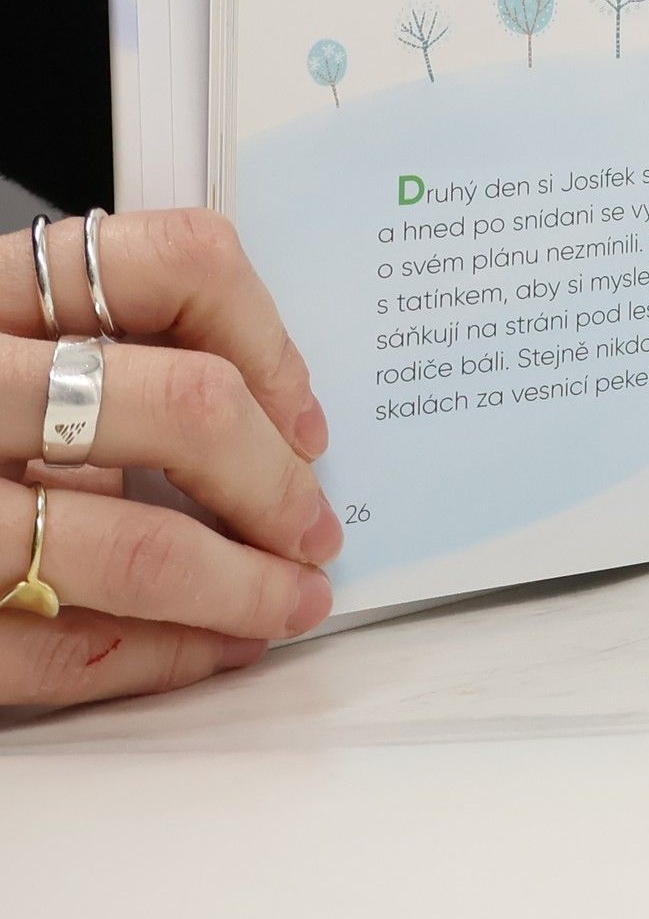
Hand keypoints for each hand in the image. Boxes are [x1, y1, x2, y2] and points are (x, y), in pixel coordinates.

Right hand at [2, 210, 338, 708]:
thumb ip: (96, 359)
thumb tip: (270, 430)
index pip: (176, 262)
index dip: (270, 341)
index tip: (306, 418)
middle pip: (179, 402)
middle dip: (275, 483)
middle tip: (316, 528)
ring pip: (133, 543)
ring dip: (242, 587)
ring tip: (288, 604)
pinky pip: (61, 648)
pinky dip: (160, 657)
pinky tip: (205, 651)